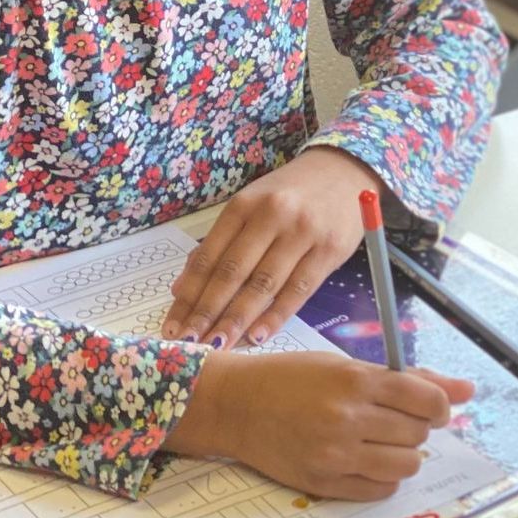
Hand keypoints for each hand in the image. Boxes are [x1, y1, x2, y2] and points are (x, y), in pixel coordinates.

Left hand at [162, 149, 380, 347]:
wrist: (344, 171)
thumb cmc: (290, 193)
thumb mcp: (252, 205)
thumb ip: (220, 243)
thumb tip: (184, 287)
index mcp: (244, 205)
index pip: (208, 257)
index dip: (189, 295)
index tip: (173, 326)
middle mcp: (271, 216)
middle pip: (233, 273)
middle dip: (207, 313)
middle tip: (189, 344)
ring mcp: (302, 233)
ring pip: (263, 285)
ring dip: (238, 320)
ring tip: (219, 347)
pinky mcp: (329, 250)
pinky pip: (298, 290)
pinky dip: (276, 316)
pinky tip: (258, 336)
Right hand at [164, 351, 473, 499]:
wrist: (236, 405)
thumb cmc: (291, 378)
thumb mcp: (345, 365)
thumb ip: (407, 379)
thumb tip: (467, 389)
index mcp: (355, 380)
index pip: (427, 400)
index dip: (439, 405)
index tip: (432, 407)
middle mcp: (348, 418)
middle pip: (419, 435)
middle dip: (417, 428)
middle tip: (395, 420)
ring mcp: (336, 455)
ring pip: (405, 466)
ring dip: (404, 455)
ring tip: (382, 442)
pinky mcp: (323, 484)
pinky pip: (379, 491)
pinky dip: (383, 478)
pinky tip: (366, 461)